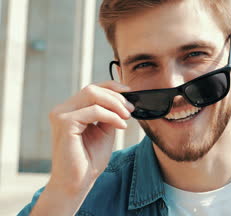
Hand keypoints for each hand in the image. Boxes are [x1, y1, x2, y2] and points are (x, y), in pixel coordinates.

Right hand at [46, 81, 133, 195]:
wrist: (77, 182)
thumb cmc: (89, 159)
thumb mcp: (104, 130)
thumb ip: (109, 113)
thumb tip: (123, 99)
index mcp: (70, 110)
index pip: (91, 89)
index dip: (111, 86)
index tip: (129, 92)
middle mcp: (62, 110)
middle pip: (92, 89)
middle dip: (116, 97)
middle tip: (131, 110)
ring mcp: (61, 115)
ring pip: (92, 95)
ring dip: (115, 104)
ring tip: (127, 117)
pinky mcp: (64, 123)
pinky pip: (94, 111)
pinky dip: (111, 116)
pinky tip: (121, 126)